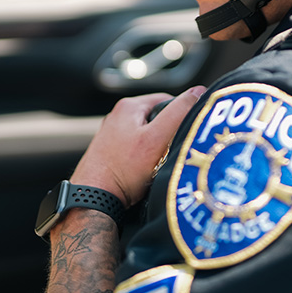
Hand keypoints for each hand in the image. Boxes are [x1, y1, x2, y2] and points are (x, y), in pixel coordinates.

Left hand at [71, 86, 204, 206]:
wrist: (93, 200)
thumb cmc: (122, 172)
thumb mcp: (157, 139)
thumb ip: (178, 113)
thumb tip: (198, 92)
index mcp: (129, 106)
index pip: (168, 100)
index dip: (182, 116)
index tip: (186, 133)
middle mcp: (117, 118)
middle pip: (157, 119)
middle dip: (168, 135)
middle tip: (172, 152)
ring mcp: (112, 137)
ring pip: (147, 136)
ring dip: (157, 149)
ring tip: (158, 165)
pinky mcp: (110, 154)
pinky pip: (136, 151)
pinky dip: (145, 159)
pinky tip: (145, 173)